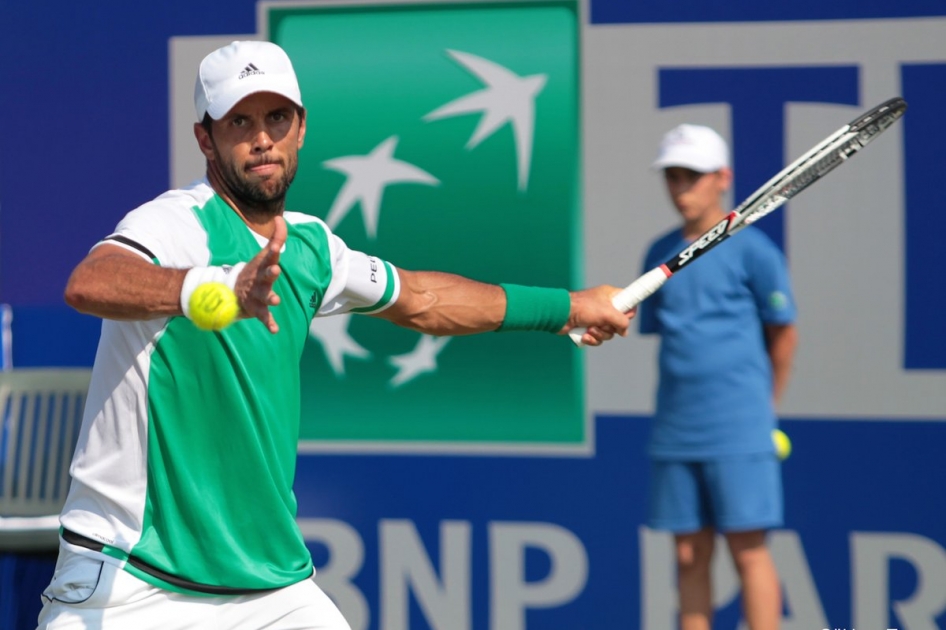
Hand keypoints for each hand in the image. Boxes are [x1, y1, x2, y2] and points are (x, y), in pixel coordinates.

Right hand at [234, 216, 285, 333]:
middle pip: (266, 275)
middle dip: (271, 272)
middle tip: (276, 270)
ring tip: (276, 300)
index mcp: (263, 265)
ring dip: (270, 298)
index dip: (274, 249)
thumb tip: (279, 218)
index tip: (277, 245)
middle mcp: (260, 279)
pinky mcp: (256, 309)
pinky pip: (263, 317)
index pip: (270, 255)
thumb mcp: (265, 254)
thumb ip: (276, 237)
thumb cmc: (254, 270)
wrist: (231, 291)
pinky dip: (269, 323)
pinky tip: (275, 330)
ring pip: (264, 296)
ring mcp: (257, 294)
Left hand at [560, 285, 634, 346]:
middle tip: (601, 325)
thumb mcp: (607, 313)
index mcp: (610, 296)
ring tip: (589, 330)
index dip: (628, 313)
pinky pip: (597, 338)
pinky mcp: (588, 328)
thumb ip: (621, 322)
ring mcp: (596, 318)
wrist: (560, 315)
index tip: (623, 318)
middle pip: (618, 323)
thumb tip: (624, 332)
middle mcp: (605, 307)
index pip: (628, 304)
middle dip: (609, 328)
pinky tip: (584, 336)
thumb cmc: (583, 308)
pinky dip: (592, 339)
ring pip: (608, 333)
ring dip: (599, 335)